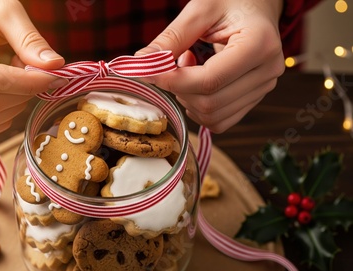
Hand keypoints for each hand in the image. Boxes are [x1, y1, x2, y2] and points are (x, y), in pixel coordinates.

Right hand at [0, 0, 66, 139]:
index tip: (54, 76)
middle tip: (35, 71)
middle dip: (23, 94)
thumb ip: (29, 39)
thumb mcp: (5, 8)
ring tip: (18, 79)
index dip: (28, 83)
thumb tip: (54, 67)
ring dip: (12, 107)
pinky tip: (9, 94)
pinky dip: (0, 118)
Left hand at [137, 0, 284, 132]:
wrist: (257, 5)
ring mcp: (264, 88)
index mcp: (259, 44)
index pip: (210, 80)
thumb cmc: (231, 0)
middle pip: (210, 103)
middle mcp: (268, 71)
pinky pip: (220, 120)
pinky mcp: (254, 99)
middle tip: (175, 63)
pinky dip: (199, 107)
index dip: (174, 81)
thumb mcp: (199, 10)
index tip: (150, 72)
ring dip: (189, 97)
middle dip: (180, 89)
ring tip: (190, 66)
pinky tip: (198, 82)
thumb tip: (141, 64)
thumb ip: (171, 38)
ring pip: (213, 116)